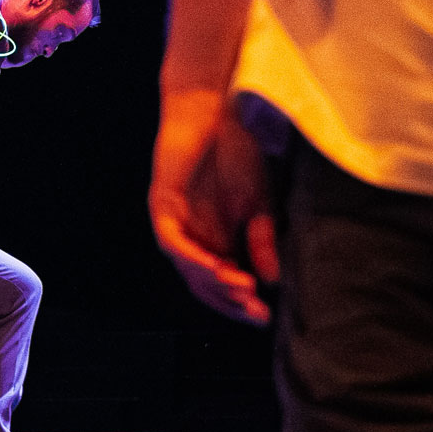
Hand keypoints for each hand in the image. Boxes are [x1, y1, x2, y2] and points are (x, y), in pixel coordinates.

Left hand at [149, 88, 278, 323]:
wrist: (217, 113)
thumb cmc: (236, 154)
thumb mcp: (259, 205)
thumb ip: (261, 242)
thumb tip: (271, 282)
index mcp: (213, 239)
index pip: (221, 283)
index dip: (239, 303)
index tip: (265, 317)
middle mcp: (191, 236)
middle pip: (202, 283)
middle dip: (228, 301)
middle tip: (254, 313)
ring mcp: (173, 222)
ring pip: (187, 267)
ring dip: (213, 282)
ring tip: (241, 290)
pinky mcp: (161, 205)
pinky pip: (172, 241)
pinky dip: (193, 257)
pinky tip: (215, 267)